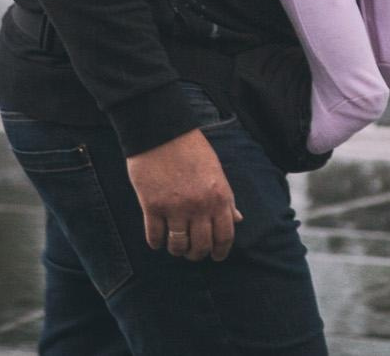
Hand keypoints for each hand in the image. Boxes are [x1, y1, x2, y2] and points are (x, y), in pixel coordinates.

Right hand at [126, 128, 242, 261]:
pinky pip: (155, 237)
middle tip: (192, 253)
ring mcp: (175, 208)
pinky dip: (157, 242)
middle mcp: (200, 206)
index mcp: (220, 196)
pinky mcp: (152, 207)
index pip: (225, 235)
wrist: (162, 132)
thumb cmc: (191, 150)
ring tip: (176, 246)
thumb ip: (226, 198)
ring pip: (178, 246)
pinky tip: (158, 239)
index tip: (216, 256)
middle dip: (197, 254)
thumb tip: (237, 219)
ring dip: (177, 250)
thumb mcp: (216, 172)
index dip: (221, 251)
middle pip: (201, 246)